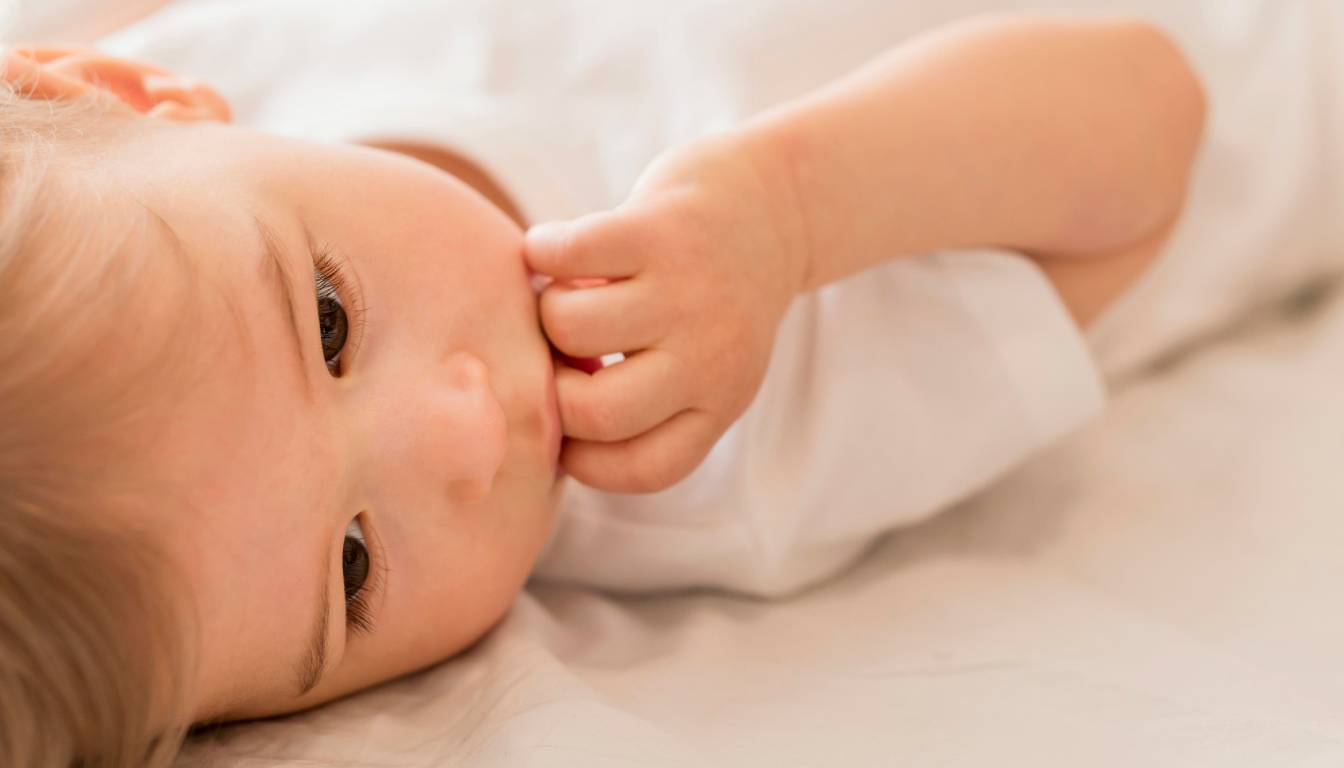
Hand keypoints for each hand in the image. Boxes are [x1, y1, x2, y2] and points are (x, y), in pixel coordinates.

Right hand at [525, 134, 807, 492]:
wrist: (771, 201)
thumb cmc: (710, 296)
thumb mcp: (705, 365)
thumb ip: (647, 398)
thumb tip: (540, 415)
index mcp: (721, 401)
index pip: (644, 468)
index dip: (585, 462)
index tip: (566, 430)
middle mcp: (711, 356)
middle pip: (596, 412)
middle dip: (551, 388)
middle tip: (557, 354)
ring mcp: (688, 292)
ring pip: (569, 326)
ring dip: (545, 309)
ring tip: (564, 290)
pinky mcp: (661, 229)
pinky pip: (565, 254)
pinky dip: (540, 250)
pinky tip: (552, 249)